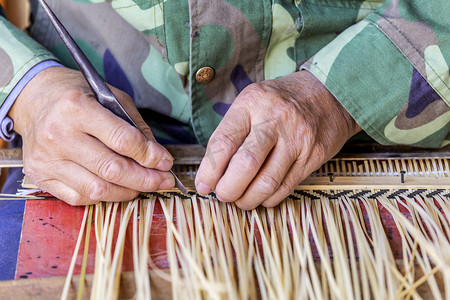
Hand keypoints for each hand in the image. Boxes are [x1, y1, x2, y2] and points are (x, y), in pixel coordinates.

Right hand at [10, 67, 174, 204]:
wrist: (34, 100)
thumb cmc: (77, 96)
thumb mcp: (111, 97)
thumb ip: (135, 126)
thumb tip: (157, 157)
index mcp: (76, 108)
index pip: (123, 140)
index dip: (150, 155)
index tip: (166, 162)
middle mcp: (58, 135)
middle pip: (112, 169)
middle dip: (145, 179)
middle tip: (163, 180)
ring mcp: (47, 159)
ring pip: (97, 189)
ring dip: (128, 191)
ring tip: (143, 186)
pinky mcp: (41, 176)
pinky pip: (79, 197)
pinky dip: (104, 196)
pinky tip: (117, 188)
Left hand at [195, 71, 360, 209]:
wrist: (329, 93)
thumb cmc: (280, 101)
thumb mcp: (252, 102)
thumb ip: (232, 132)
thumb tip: (212, 173)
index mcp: (252, 103)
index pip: (223, 142)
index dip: (208, 171)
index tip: (203, 186)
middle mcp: (275, 119)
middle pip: (245, 165)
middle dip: (228, 189)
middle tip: (222, 195)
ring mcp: (297, 139)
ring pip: (266, 183)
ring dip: (247, 199)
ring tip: (240, 200)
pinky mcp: (313, 156)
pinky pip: (285, 187)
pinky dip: (268, 198)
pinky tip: (261, 196)